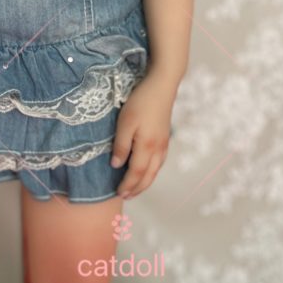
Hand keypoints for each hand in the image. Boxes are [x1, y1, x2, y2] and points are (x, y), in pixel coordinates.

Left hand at [110, 73, 176, 199]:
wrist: (162, 85)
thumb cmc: (141, 101)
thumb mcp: (125, 122)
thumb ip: (121, 145)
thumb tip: (116, 165)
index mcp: (147, 146)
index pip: (136, 172)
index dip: (127, 185)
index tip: (118, 193)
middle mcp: (158, 149)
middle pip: (148, 175)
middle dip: (137, 188)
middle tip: (126, 197)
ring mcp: (164, 143)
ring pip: (156, 170)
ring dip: (145, 182)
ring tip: (136, 188)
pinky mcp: (166, 137)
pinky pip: (160, 162)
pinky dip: (153, 171)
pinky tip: (148, 170)